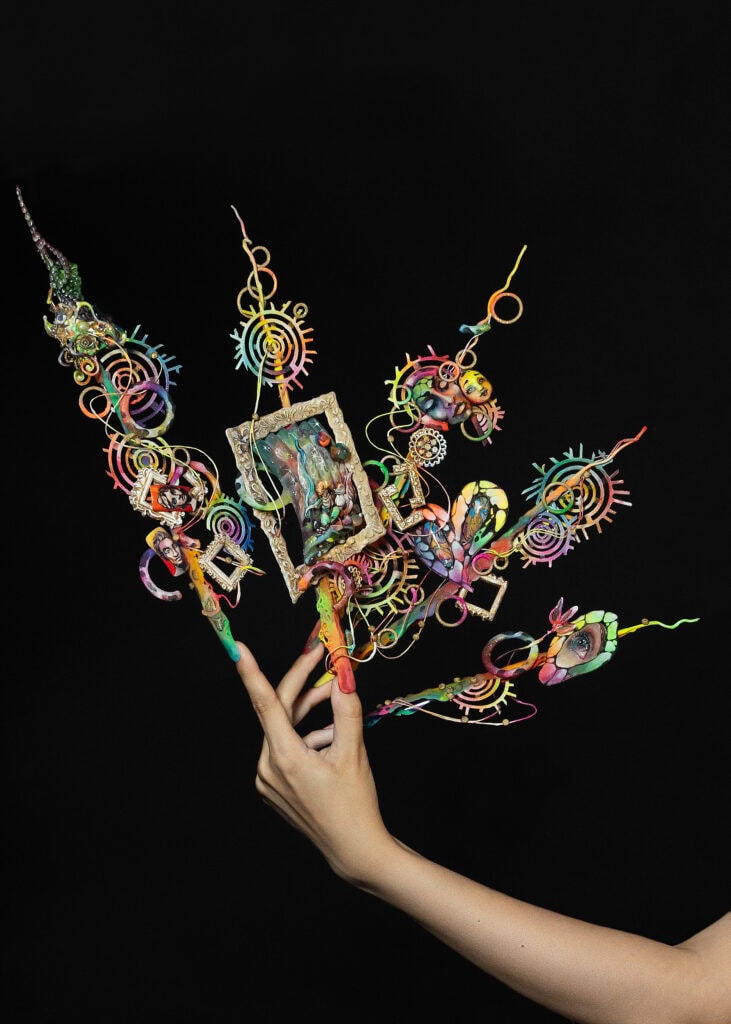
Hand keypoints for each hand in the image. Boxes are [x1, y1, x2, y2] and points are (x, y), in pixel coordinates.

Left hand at [234, 641, 397, 885]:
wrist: (353, 849)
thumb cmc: (356, 803)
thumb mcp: (354, 752)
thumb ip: (346, 710)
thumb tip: (343, 676)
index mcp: (285, 758)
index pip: (265, 704)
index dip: (251, 673)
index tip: (239, 648)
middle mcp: (268, 768)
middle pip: (280, 713)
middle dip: (304, 687)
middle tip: (321, 660)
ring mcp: (267, 780)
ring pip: (285, 730)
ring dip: (310, 715)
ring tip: (339, 710)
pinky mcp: (272, 787)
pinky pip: (286, 748)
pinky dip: (307, 738)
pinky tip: (331, 743)